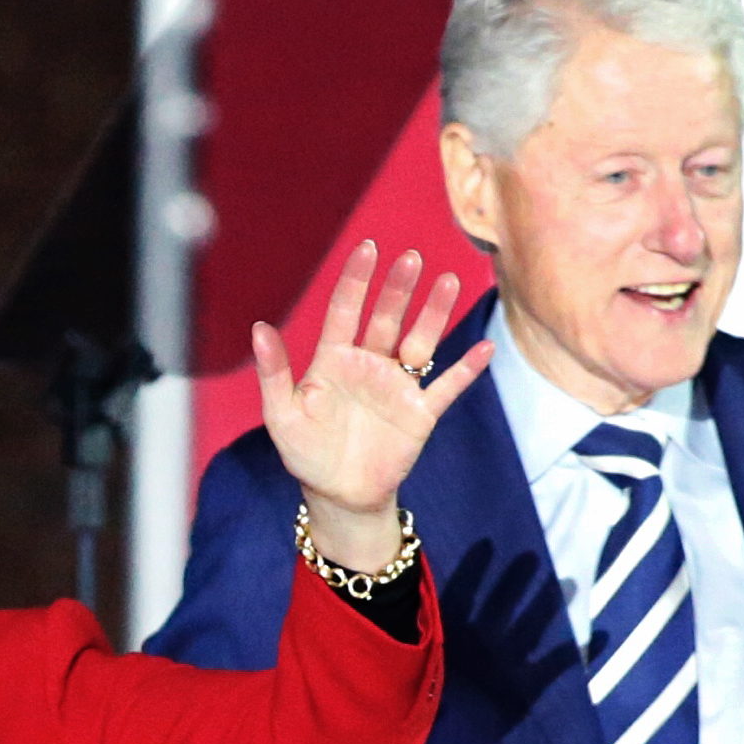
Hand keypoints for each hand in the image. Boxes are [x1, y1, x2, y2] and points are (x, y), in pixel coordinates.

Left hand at [255, 242, 488, 570]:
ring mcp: (396, 386)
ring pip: (420, 341)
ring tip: (449, 282)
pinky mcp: (420, 412)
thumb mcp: (281, 415)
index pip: (344, 310)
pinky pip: (447, 386)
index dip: (356, 280)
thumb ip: (274, 372)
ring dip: (434, 314)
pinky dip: (466, 369)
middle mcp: (368, 365)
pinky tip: (485, 349)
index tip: (369, 248)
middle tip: (412, 258)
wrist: (338, 495)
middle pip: (386, 318)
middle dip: (398, 288)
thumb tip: (259, 328)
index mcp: (332, 360)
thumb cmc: (306, 453)